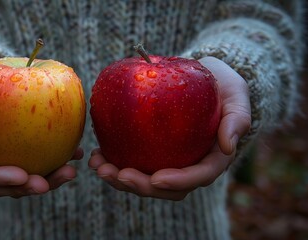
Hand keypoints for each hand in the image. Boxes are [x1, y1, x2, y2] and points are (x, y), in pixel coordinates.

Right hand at [0, 53, 83, 197]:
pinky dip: (60, 159)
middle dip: (26, 189)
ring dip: (49, 180)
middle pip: (4, 184)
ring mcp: (7, 155)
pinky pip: (43, 158)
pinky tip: (77, 153)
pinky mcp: (26, 146)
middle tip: (47, 183)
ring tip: (70, 171)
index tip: (22, 175)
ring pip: (27, 177)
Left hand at [88, 56, 250, 199]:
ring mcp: (168, 159)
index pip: (197, 177)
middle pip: (166, 187)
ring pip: (145, 179)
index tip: (156, 178)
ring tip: (98, 166)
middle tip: (116, 174)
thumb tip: (228, 146)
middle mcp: (189, 165)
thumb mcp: (237, 96)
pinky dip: (114, 162)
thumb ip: (237, 119)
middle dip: (139, 186)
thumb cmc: (223, 87)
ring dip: (120, 179)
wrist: (206, 78)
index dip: (178, 182)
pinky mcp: (152, 149)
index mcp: (212, 158)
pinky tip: (96, 155)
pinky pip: (133, 162)